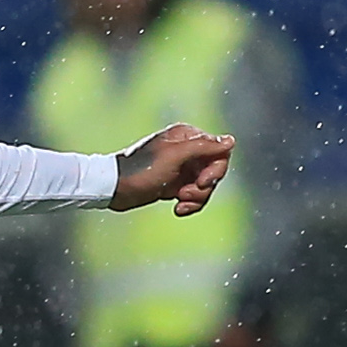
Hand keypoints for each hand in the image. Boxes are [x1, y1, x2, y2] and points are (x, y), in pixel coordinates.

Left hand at [111, 123, 233, 216]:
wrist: (116, 189)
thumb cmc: (142, 170)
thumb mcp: (175, 157)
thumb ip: (203, 147)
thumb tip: (230, 140)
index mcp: (187, 137)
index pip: (219, 152)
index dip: (215, 170)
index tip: (202, 181)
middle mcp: (187, 150)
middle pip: (214, 171)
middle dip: (203, 187)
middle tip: (186, 193)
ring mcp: (182, 168)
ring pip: (205, 186)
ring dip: (196, 198)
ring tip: (180, 202)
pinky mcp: (175, 184)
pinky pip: (194, 195)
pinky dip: (189, 204)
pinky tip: (178, 209)